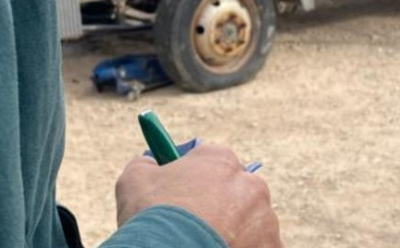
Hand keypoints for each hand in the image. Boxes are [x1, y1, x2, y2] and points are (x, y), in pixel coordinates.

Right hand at [115, 143, 282, 247]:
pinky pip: (259, 247)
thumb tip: (149, 162)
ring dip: (234, 234)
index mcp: (221, 160)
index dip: (198, 182)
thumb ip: (146, 164)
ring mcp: (265, 220)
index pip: (214, 164)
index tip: (186, 197)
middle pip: (237, 194)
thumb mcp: (134, 180)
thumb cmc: (151, 217)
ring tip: (203, 246)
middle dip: (220, 210)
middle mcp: (250, 185)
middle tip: (196, 229)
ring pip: (250, 225)